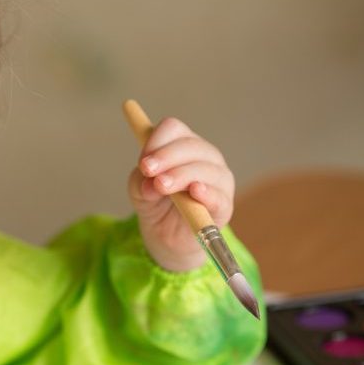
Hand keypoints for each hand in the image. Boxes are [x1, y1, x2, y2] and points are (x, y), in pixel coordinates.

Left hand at [127, 117, 234, 270]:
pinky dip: (207, 193)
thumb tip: (152, 183)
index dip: (155, 141)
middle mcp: (205, 156)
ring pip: (204, 168)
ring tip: (161, 186)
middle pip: (189, 145)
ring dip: (180, 175)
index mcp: (183, 145)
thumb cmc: (155, 203)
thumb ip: (141, 181)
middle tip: (148, 171)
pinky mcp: (224, 205)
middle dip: (166, 157)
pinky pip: (219, 197)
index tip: (142, 161)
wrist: (166, 236)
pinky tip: (195, 191)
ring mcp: (219, 179)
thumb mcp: (139, 189)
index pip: (173, 128)